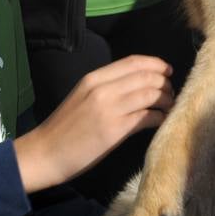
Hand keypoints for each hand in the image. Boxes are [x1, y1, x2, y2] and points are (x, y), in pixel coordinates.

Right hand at [12, 55, 173, 193]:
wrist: (44, 154)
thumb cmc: (64, 128)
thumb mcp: (83, 96)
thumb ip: (108, 86)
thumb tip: (140, 83)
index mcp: (94, 78)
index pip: (134, 61)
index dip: (157, 64)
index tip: (168, 71)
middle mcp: (103, 89)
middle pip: (147, 76)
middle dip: (165, 83)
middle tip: (170, 93)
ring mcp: (109, 109)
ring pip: (151, 94)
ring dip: (166, 100)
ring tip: (168, 107)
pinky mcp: (115, 130)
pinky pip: (147, 116)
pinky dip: (159, 116)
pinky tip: (161, 120)